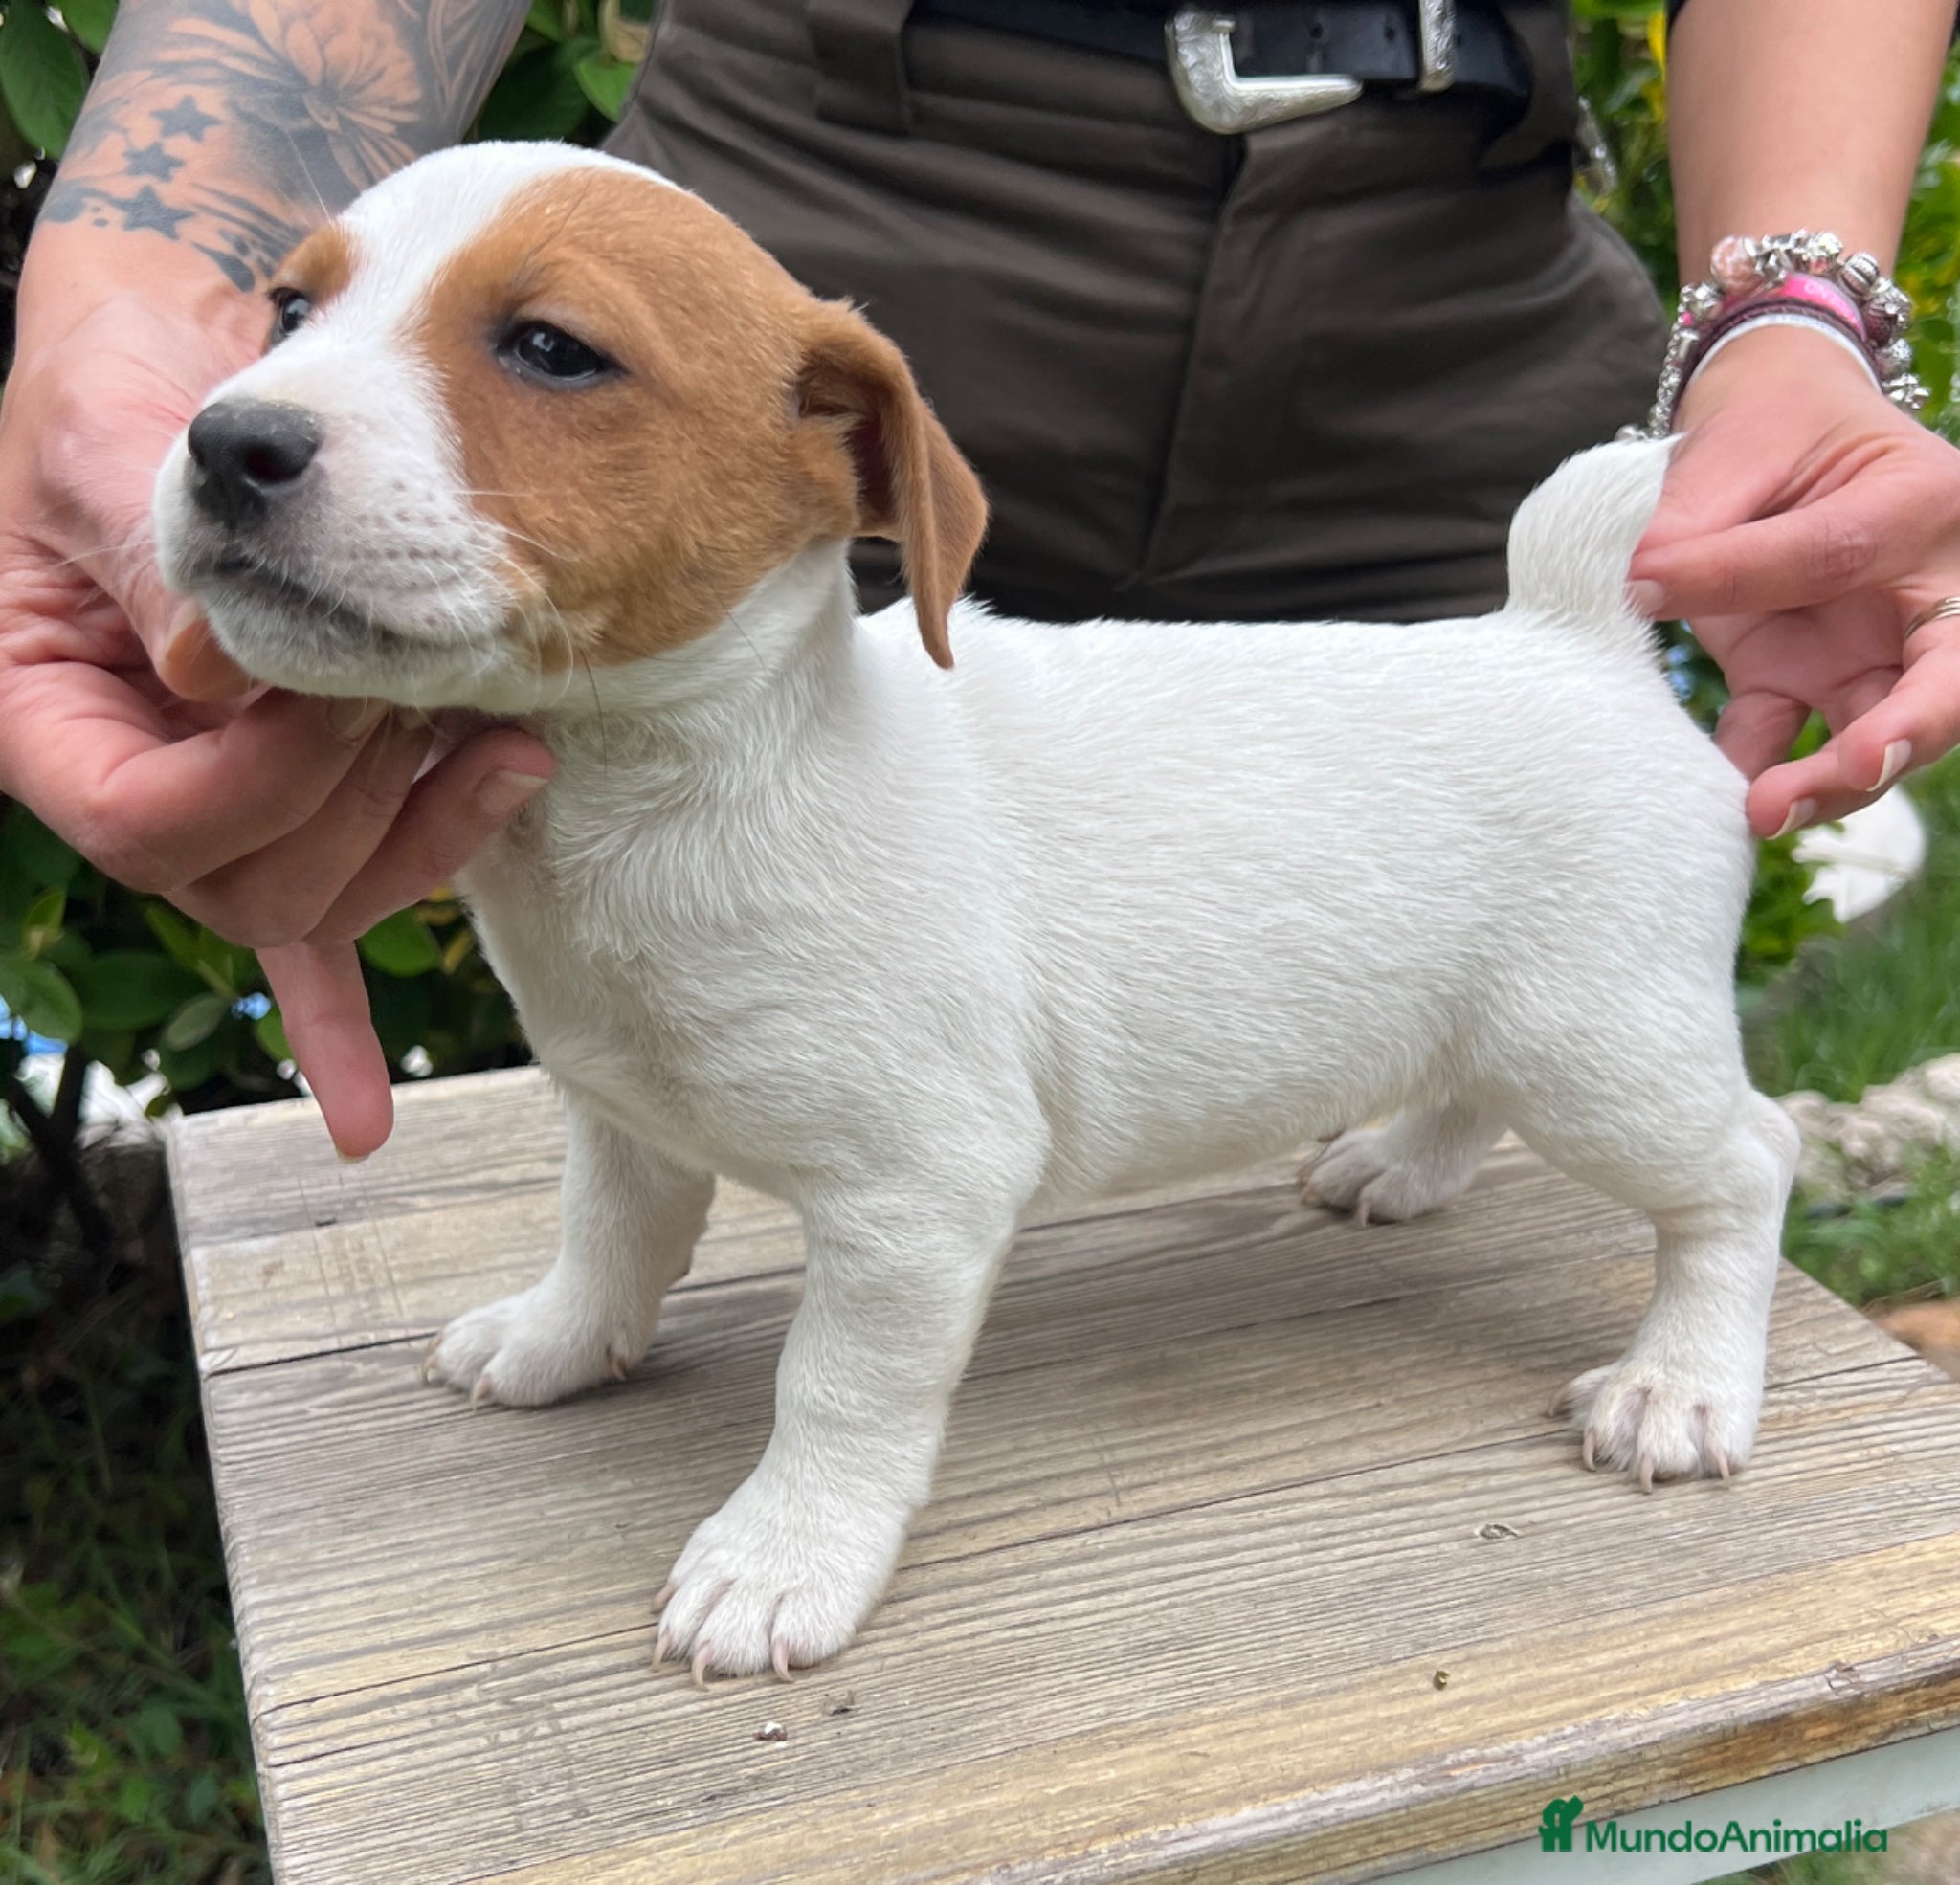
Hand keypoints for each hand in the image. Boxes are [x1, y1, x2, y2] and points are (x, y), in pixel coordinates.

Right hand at [0, 284, 551, 1157]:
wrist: (178, 380)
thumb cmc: (117, 396)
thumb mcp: (113, 448)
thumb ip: (156, 559)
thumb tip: (223, 675)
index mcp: (45, 715)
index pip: (143, 826)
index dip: (258, 784)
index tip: (340, 698)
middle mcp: (126, 782)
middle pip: (244, 888)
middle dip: (358, 804)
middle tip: (431, 695)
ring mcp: (208, 806)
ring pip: (310, 906)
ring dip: (415, 842)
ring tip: (501, 746)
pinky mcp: (281, 805)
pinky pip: (307, 936)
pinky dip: (337, 1020)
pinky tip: (363, 1118)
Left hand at [1628, 323, 1959, 836]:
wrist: (1773, 432)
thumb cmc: (1773, 427)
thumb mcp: (1739, 445)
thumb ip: (1697, 514)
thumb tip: (1637, 581)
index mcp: (1917, 504)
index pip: (1838, 552)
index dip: (1741, 573)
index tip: (1643, 580)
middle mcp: (1918, 590)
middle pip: (1940, 678)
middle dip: (1907, 730)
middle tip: (1862, 764)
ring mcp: (1867, 646)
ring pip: (1876, 728)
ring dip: (1829, 781)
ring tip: (1769, 813)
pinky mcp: (1806, 679)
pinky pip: (1787, 737)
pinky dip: (1755, 774)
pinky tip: (1717, 807)